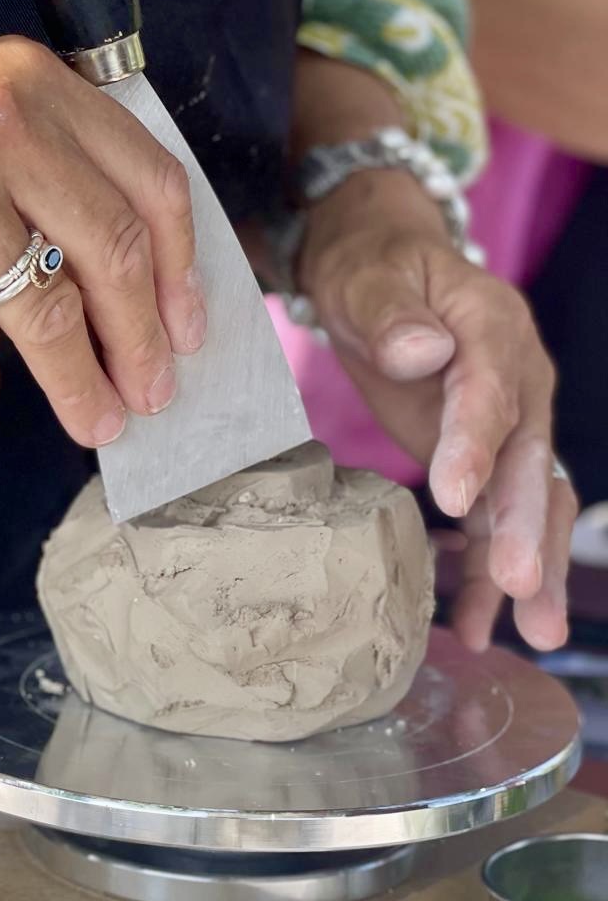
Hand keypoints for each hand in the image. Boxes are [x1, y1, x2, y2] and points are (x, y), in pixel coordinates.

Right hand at [0, 36, 204, 446]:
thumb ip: (40, 158)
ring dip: (78, 384)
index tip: (188, 330)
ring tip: (92, 421)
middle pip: (109, 255)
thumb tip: (119, 272)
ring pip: (44, 313)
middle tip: (150, 398)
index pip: (147, 183)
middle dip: (142, 343)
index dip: (179, 271)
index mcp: (29, 82)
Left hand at [298, 169, 575, 651]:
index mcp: (492, 329)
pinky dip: (484, 573)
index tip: (455, 497)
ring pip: (531, 502)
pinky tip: (472, 626)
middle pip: (531, 459)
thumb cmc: (372, 268)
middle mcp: (518, 381)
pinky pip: (493, 521)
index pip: (492, 392)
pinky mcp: (484, 459)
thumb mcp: (368, 276)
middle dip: (525, 527)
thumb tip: (422, 353)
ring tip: (532, 635)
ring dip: (529, 568)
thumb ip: (391, 313)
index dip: (477, 445)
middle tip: (518, 587)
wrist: (380, 265)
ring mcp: (508, 425)